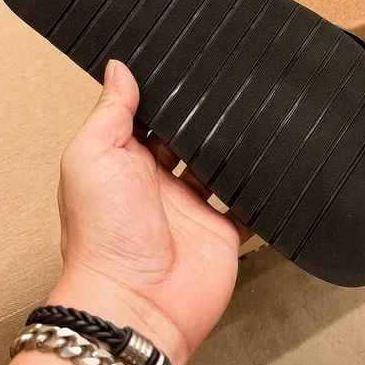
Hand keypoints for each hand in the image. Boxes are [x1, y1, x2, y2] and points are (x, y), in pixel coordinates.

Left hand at [49, 60, 247, 364]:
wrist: (136, 303)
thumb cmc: (102, 236)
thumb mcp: (92, 158)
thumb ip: (110, 113)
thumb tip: (117, 69)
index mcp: (124, 162)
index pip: (147, 118)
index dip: (163, 93)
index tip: (183, 61)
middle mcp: (158, 183)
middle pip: (187, 138)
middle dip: (203, 116)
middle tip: (227, 78)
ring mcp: (193, 208)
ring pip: (219, 165)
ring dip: (232, 146)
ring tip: (255, 109)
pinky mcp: (222, 232)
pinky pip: (246, 204)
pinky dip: (258, 189)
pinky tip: (272, 163)